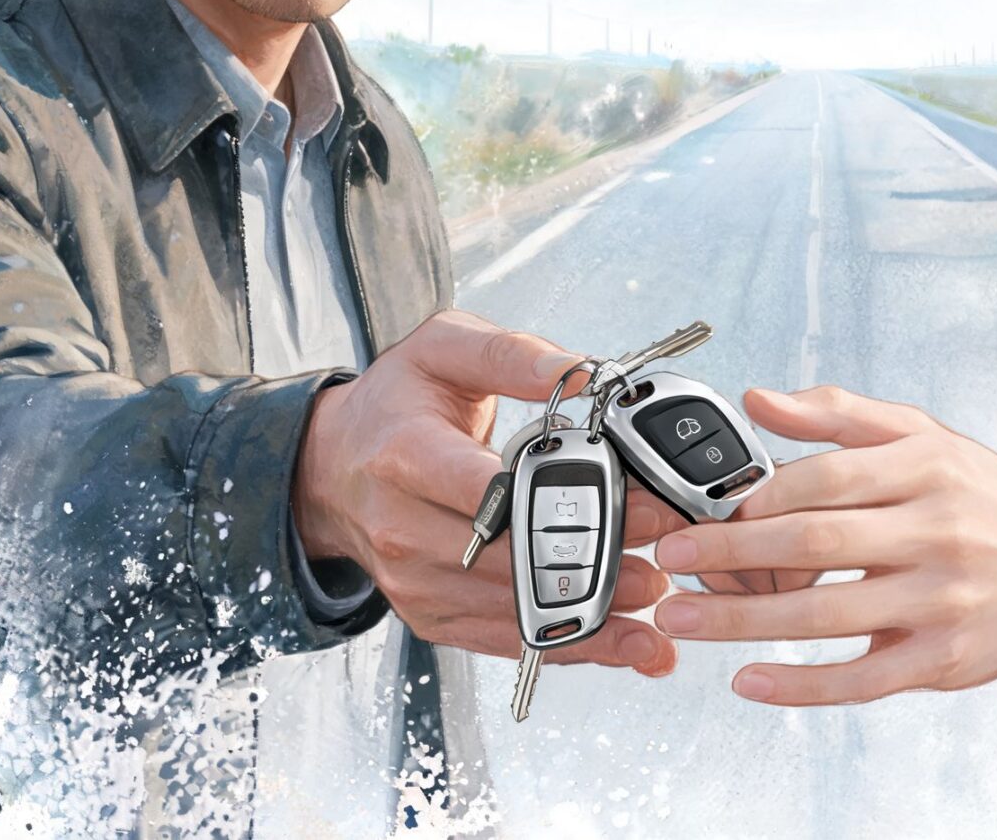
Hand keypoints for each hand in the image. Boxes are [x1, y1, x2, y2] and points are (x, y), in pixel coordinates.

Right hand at [294, 309, 685, 673]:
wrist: (330, 466)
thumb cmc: (395, 403)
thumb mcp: (442, 349)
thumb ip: (510, 353)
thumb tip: (576, 371)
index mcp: (405, 456)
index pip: (494, 491)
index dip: (574, 503)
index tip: (641, 505)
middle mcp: (402, 527)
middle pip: (511, 558)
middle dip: (597, 563)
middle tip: (666, 560)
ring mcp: (412, 580)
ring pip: (512, 611)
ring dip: (592, 617)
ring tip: (658, 606)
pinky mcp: (429, 615)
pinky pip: (503, 641)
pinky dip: (566, 647)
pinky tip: (622, 645)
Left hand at [649, 385, 996, 704]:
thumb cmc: (977, 497)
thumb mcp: (921, 437)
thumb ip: (838, 414)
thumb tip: (756, 399)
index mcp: (928, 468)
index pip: (831, 477)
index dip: (763, 493)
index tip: (710, 506)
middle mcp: (939, 532)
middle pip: (819, 544)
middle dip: (732, 554)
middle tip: (670, 558)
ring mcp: (943, 601)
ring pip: (828, 616)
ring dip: (743, 623)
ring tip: (681, 619)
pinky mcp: (943, 660)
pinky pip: (862, 679)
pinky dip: (801, 685)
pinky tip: (748, 680)